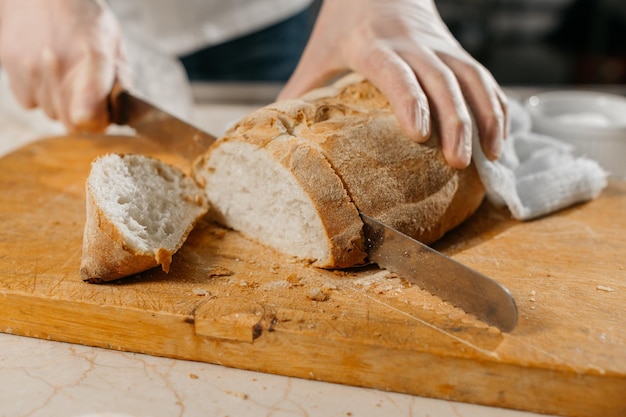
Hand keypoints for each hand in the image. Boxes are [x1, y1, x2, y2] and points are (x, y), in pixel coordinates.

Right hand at [0, 0, 129, 132]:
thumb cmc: (83, 17)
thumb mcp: (113, 42)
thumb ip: (121, 81)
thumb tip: (121, 115)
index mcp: (93, 58)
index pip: (87, 112)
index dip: (96, 123)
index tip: (98, 118)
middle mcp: (58, 65)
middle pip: (72, 124)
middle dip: (83, 115)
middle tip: (86, 90)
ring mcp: (30, 67)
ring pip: (50, 113)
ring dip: (60, 101)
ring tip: (63, 70)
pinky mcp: (10, 66)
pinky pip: (28, 102)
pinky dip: (38, 93)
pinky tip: (44, 70)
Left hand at [279, 0, 506, 168]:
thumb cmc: (343, 23)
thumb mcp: (318, 52)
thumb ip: (301, 92)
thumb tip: (275, 138)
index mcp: (372, 42)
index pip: (394, 70)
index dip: (409, 99)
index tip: (420, 133)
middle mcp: (412, 42)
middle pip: (442, 79)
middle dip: (455, 121)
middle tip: (458, 163)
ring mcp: (439, 44)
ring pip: (472, 77)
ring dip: (486, 116)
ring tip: (492, 157)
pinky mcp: (456, 49)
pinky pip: (484, 77)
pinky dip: (497, 106)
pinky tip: (500, 138)